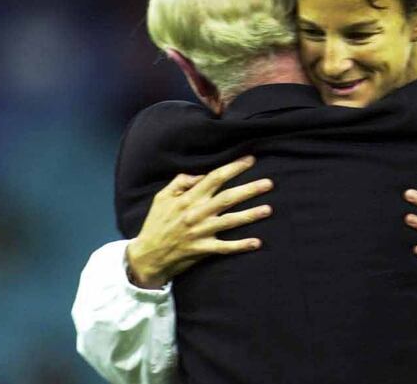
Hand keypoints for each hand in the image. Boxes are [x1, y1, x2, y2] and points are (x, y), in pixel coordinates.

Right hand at [126, 155, 272, 288]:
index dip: (233, 168)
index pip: (214, 178)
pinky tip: (257, 242)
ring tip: (269, 209)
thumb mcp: (162, 197)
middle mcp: (197, 213)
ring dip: (250, 215)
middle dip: (249, 189)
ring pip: (230, 221)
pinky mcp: (202, 250)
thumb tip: (199, 174)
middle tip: (268, 183)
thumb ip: (180, 182)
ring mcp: (201, 232)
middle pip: (227, 198)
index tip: (250, 160)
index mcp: (188, 198)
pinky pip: (225, 247)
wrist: (147, 256)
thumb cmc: (156, 224)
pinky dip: (241, 245)